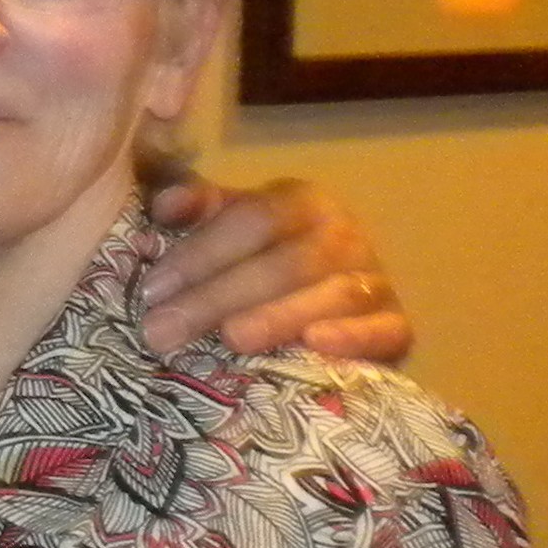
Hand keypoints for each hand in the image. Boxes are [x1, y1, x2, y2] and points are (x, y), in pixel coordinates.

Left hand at [139, 176, 410, 363]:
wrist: (317, 314)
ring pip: (332, 294)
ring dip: (277, 317)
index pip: (253, 219)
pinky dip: (353, 337)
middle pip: (285, 262)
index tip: (151, 290)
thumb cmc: (251, 266)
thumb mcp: (221, 231)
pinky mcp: (397, 327)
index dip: (201, 253)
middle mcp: (343, 235)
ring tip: (230, 339)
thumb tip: (167, 205)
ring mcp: (375, 280)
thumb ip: (195, 212)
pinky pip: (385, 330)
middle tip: (162, 331)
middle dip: (218, 297)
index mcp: (301, 203)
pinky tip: (315, 344)